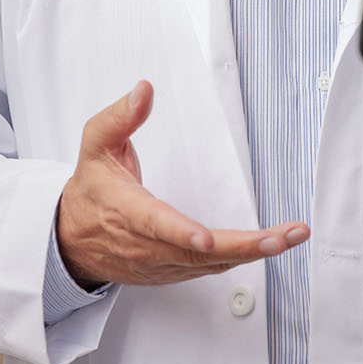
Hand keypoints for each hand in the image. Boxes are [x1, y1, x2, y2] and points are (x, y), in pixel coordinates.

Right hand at [57, 80, 309, 287]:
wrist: (72, 240)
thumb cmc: (91, 190)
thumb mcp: (95, 145)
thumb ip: (120, 117)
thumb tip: (144, 90)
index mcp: (127, 210)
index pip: (155, 224)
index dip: (181, 233)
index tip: (206, 240)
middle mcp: (145, 244)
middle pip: (197, 254)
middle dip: (243, 246)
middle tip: (281, 237)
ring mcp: (160, 264)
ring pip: (211, 265)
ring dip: (253, 252)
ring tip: (290, 236)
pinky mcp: (172, 273)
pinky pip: (210, 270)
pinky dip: (240, 259)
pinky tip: (268, 247)